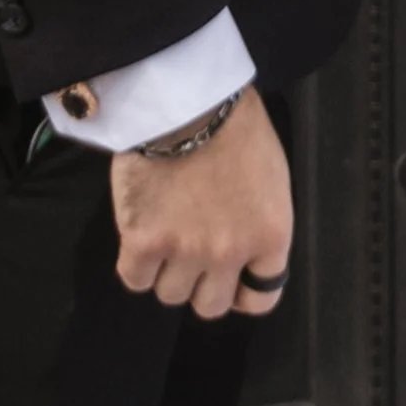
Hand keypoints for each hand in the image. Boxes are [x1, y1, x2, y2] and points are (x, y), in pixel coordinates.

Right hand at [110, 88, 292, 317]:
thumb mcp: (271, 178)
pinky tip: (140, 237)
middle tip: (190, 254)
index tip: (230, 279)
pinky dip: (136, 264)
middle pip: (209, 305)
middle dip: (200, 283)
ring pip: (170, 295)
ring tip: (164, 235)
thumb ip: (260, 224)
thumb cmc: (234, 126)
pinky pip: (135, 279)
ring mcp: (186, 251)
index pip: (260, 299)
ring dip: (166, 272)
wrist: (187, 100)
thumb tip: (246, 253)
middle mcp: (230, 253)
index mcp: (270, 236)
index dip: (241, 290)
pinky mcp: (144, 242)